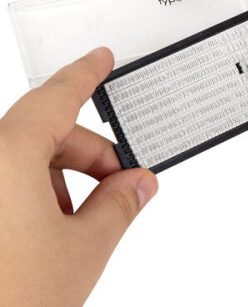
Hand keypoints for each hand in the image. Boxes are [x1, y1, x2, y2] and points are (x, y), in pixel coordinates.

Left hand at [0, 48, 157, 305]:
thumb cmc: (9, 304)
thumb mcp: (83, 250)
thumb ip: (120, 205)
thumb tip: (141, 183)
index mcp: (6, 157)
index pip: (56, 98)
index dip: (86, 74)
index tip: (102, 58)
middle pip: (48, 134)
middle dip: (92, 157)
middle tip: (122, 184)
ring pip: (27, 159)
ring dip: (63, 181)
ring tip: (80, 224)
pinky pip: (6, 178)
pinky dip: (35, 193)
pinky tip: (47, 232)